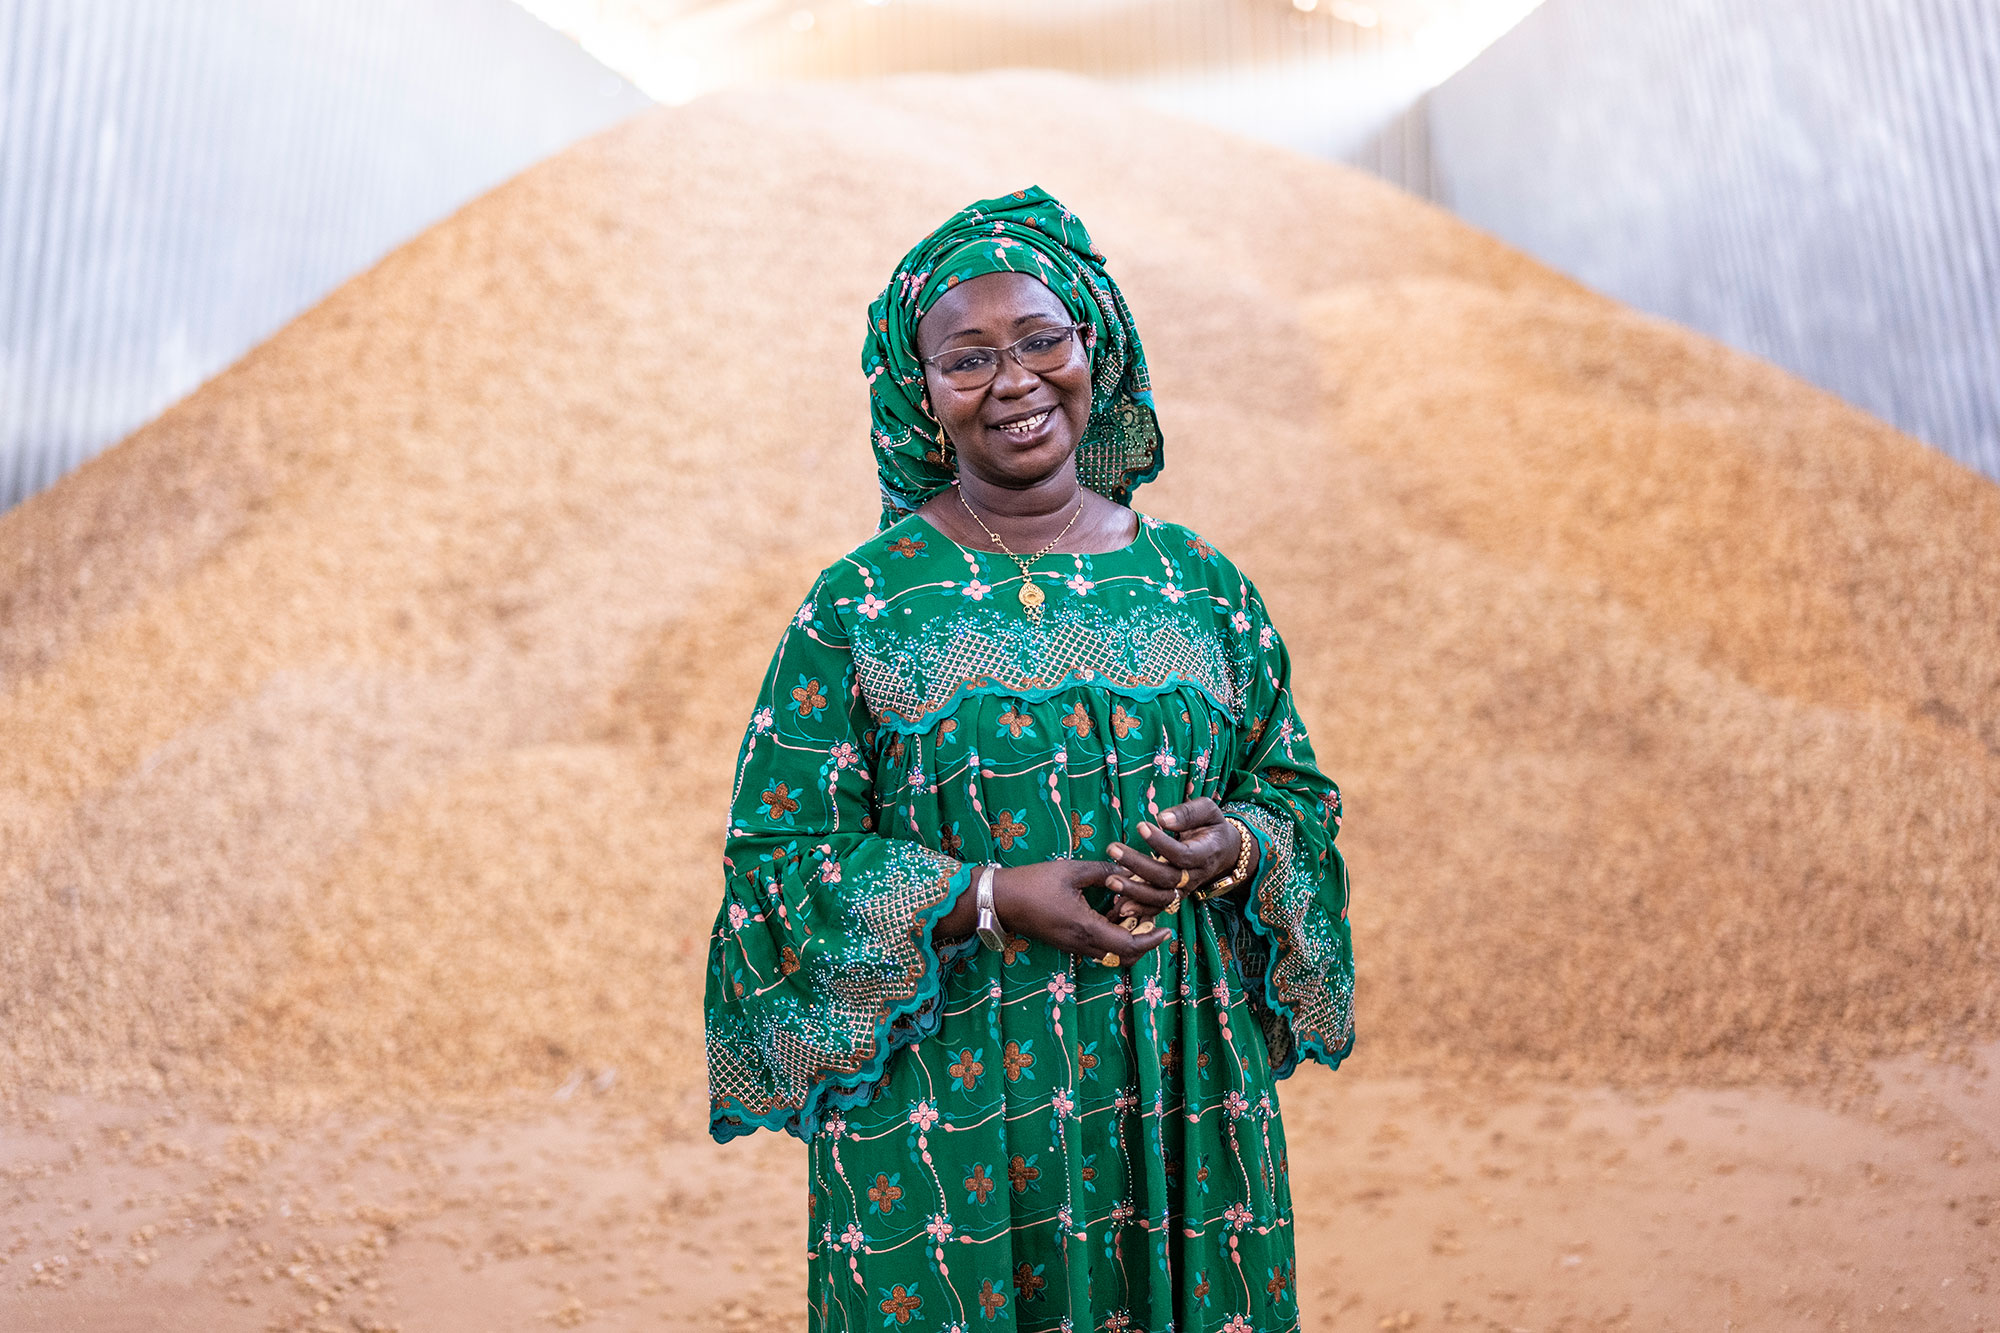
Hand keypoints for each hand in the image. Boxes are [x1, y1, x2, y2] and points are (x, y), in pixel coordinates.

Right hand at [932, 859, 1168, 965]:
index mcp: (1086, 929)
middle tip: (1154, 922)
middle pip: (1124, 957)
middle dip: (1144, 943)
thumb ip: (1104, 871)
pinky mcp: (1067, 943)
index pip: (1129, 946)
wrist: (1000, 899)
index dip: (1152, 940)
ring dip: (1128, 940)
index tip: (1166, 928)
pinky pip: (1098, 948)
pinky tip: (1114, 913)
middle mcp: (1082, 945)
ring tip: (1136, 914)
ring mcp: (1073, 947)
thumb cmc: (1034, 883)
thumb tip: (1130, 869)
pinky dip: (1112, 936)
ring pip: (1111, 954)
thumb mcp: (1072, 871)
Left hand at [1104, 797, 1244, 922]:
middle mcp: (1195, 875)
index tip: (1140, 826)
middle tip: (1113, 848)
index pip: (1182, 854)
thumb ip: (1188, 813)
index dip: (1161, 843)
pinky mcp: (1174, 896)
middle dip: (1138, 865)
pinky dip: (1140, 910)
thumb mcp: (1209, 812)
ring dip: (1134, 892)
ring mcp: (1184, 889)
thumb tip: (1162, 818)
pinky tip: (1119, 906)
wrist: (1224, 852)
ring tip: (1111, 880)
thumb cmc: (1212, 827)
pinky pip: (1158, 908)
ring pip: (1160, 897)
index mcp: (1205, 853)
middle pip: (1166, 877)